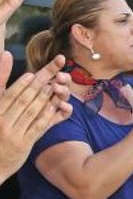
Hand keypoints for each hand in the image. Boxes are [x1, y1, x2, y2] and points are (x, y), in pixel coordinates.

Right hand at [0, 52, 72, 178]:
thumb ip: (0, 81)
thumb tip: (5, 54)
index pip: (10, 94)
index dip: (23, 83)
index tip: (34, 73)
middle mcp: (2, 121)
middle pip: (25, 99)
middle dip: (42, 84)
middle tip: (56, 72)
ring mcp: (14, 133)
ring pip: (33, 112)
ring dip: (48, 97)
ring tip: (58, 85)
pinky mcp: (25, 144)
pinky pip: (40, 127)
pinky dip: (50, 115)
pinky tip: (60, 105)